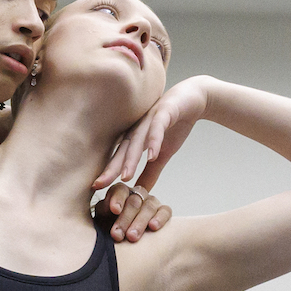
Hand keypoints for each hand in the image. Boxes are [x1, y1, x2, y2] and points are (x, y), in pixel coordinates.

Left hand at [96, 75, 212, 207]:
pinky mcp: (165, 111)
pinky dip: (154, 140)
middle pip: (122, 150)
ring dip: (131, 158)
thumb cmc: (174, 125)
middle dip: (111, 168)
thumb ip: (151, 171)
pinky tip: (152, 154)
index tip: (96, 188)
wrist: (194, 98)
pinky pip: (157, 127)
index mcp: (134, 137)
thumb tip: (140, 192)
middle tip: (100, 184)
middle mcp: (137, 127)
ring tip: (125, 176)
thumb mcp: (163, 153)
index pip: (118, 157)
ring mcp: (149, 118)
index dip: (108, 172)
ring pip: (137, 139)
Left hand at [100, 179, 171, 243]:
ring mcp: (151, 202)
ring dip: (140, 222)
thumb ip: (103, 211)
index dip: (117, 199)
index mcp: (120, 193)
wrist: (121, 243)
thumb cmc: (108, 230)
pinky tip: (153, 227)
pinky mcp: (163, 211)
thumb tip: (109, 207)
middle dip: (125, 219)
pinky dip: (160, 218)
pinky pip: (165, 211)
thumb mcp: (101, 220)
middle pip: (134, 201)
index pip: (120, 190)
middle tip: (117, 235)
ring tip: (132, 237)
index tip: (114, 210)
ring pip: (148, 207)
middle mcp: (137, 194)